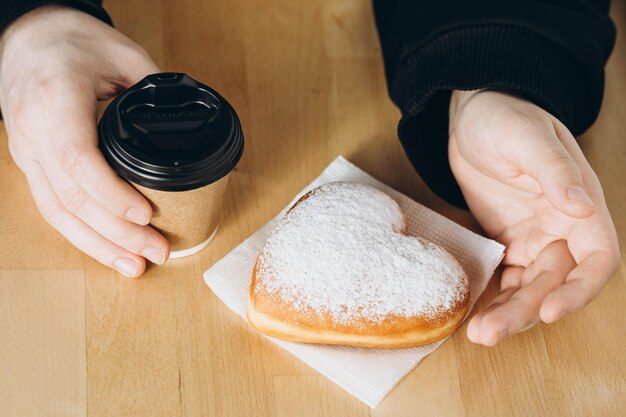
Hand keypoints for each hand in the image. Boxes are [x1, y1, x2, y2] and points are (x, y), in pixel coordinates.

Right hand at [0, 5, 168, 276]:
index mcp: (55, 100)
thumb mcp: (122, 53)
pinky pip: (52, 208)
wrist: (28, 37)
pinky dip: (81, 235)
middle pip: (72, 197)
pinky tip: (108, 252)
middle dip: (117, 232)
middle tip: (158, 251)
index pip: (78, 158)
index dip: (112, 193)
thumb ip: (152, 89)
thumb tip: (185, 128)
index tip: (146, 214)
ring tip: (135, 266)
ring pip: (58, 212)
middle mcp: (34, 131)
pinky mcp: (30, 164)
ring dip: (99, 245)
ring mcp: (27, 151)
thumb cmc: (73, 41)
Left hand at [448, 89, 619, 345]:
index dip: (579, 290)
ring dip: (508, 313)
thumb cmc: (506, 117)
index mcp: (581, 207)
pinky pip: (505, 278)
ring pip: (529, 287)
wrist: (472, 115)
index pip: (596, 259)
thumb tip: (581, 206)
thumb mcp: (528, 138)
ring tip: (479, 335)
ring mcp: (533, 238)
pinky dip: (493, 298)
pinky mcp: (506, 241)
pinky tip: (473, 316)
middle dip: (526, 310)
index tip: (550, 310)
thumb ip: (555, 172)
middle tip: (490, 332)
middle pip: (555, 283)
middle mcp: (562, 229)